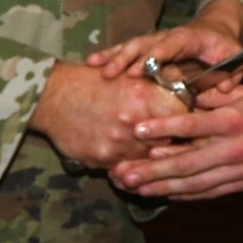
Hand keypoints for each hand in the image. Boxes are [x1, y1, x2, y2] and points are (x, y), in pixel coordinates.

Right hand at [27, 63, 189, 170]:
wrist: (52, 97)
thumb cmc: (93, 81)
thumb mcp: (130, 73)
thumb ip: (163, 80)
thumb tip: (189, 85)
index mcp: (146, 98)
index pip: (184, 119)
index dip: (187, 122)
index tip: (188, 124)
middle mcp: (134, 125)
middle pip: (168, 144)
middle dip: (170, 142)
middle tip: (170, 140)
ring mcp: (118, 146)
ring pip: (147, 160)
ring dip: (147, 155)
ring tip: (143, 148)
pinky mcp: (102, 161)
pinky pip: (123, 168)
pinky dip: (126, 163)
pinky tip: (122, 153)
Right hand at [87, 0, 242, 84]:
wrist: (214, 30)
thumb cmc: (222, 45)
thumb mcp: (233, 55)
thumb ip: (232, 71)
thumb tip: (224, 88)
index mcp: (186, 38)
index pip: (168, 46)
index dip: (153, 57)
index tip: (139, 70)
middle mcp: (166, 37)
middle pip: (143, 44)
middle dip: (126, 58)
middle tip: (110, 74)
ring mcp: (154, 41)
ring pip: (130, 46)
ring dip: (112, 56)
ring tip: (94, 66)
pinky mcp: (146, 46)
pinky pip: (125, 49)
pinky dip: (108, 55)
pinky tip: (92, 63)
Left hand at [108, 82, 242, 200]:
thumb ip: (212, 96)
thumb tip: (181, 93)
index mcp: (233, 120)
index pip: (191, 125)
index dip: (162, 129)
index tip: (136, 132)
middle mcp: (235, 148)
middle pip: (186, 163)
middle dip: (152, 171)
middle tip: (124, 175)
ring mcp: (241, 170)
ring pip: (195, 184)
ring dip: (164, 188)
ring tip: (137, 189)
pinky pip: (211, 192)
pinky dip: (187, 194)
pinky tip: (167, 194)